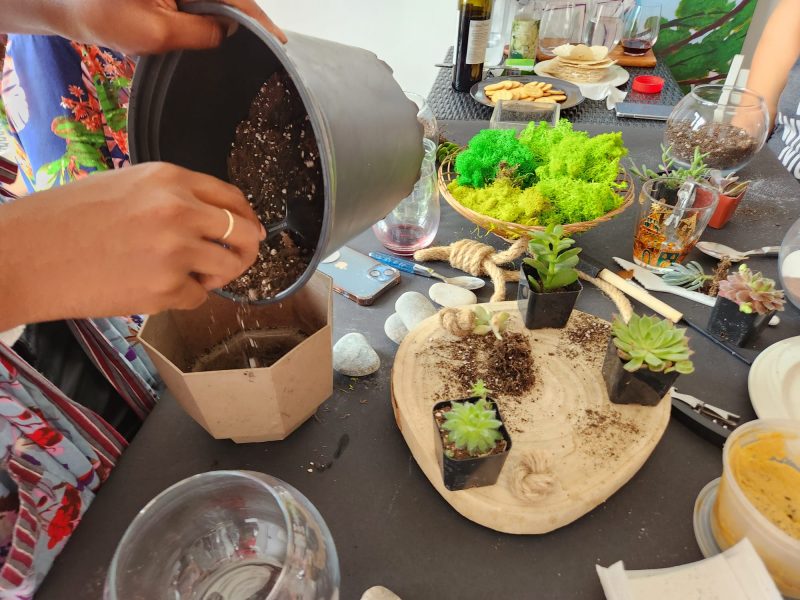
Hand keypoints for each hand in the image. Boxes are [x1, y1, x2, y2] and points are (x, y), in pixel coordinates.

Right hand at [0, 163, 263, 329]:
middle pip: (244, 232)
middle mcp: (179, 210)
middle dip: (246, 249)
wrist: (24, 256)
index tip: (248, 229)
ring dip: (217, 275)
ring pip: (228, 267)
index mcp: (168, 179)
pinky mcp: (165, 289)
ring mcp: (175, 251)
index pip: (232, 197)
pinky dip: (185, 296)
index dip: (246, 217)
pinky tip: (155, 288)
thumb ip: (170, 196)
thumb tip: (214, 216)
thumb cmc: (64, 219)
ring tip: (190, 275)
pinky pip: (198, 296)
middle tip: (237, 258)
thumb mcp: (123, 186)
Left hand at [66, 0, 287, 54]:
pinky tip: (223, 30)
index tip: (280, 41)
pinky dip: (213, 11)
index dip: (259, 19)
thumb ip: (200, 32)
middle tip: (270, 46)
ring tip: (252, 41)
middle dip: (248, 17)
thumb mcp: (156, 32)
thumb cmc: (100, 12)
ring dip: (231, 15)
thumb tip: (229, 31)